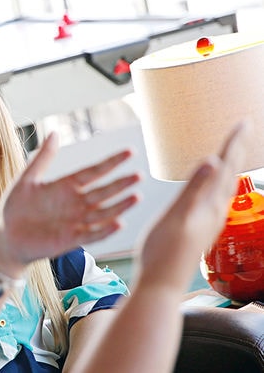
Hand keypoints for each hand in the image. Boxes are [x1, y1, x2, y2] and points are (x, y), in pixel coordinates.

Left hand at [0, 132, 139, 272]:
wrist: (7, 236)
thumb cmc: (16, 207)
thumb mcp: (28, 179)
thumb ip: (43, 158)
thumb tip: (54, 132)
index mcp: (66, 186)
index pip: (94, 172)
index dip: (111, 162)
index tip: (130, 151)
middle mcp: (75, 203)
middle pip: (103, 191)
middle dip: (121, 184)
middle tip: (139, 175)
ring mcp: (75, 222)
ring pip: (103, 212)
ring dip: (120, 206)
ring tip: (136, 196)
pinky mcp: (70, 240)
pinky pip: (92, 234)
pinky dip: (105, 230)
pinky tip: (119, 223)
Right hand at [136, 122, 247, 290]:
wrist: (161, 283)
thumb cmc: (164, 252)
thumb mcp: (177, 216)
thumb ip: (194, 188)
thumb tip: (213, 160)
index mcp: (210, 205)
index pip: (227, 167)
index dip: (234, 144)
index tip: (243, 122)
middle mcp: (214, 211)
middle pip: (230, 174)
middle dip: (236, 151)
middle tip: (242, 130)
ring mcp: (208, 221)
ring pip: (226, 187)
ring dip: (230, 167)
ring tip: (231, 154)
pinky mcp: (200, 228)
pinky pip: (216, 198)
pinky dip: (218, 184)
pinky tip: (212, 189)